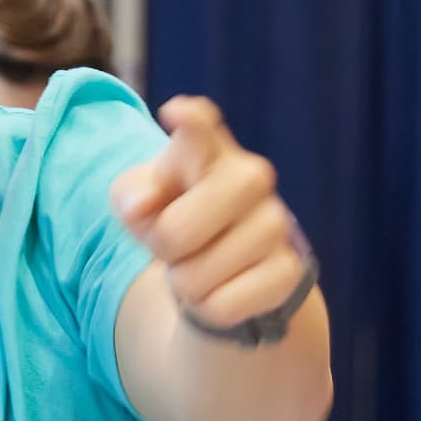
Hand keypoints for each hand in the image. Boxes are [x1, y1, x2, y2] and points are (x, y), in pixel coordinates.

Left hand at [110, 98, 304, 333]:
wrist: (225, 265)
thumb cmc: (176, 217)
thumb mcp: (141, 202)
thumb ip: (132, 194)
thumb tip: (140, 204)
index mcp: (206, 151)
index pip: (201, 130)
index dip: (191, 123)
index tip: (177, 112)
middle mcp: (250, 177)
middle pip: (175, 232)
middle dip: (162, 247)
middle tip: (177, 240)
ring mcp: (275, 224)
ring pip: (194, 277)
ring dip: (187, 281)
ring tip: (203, 261)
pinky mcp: (288, 271)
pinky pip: (221, 307)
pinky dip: (209, 307)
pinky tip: (225, 286)